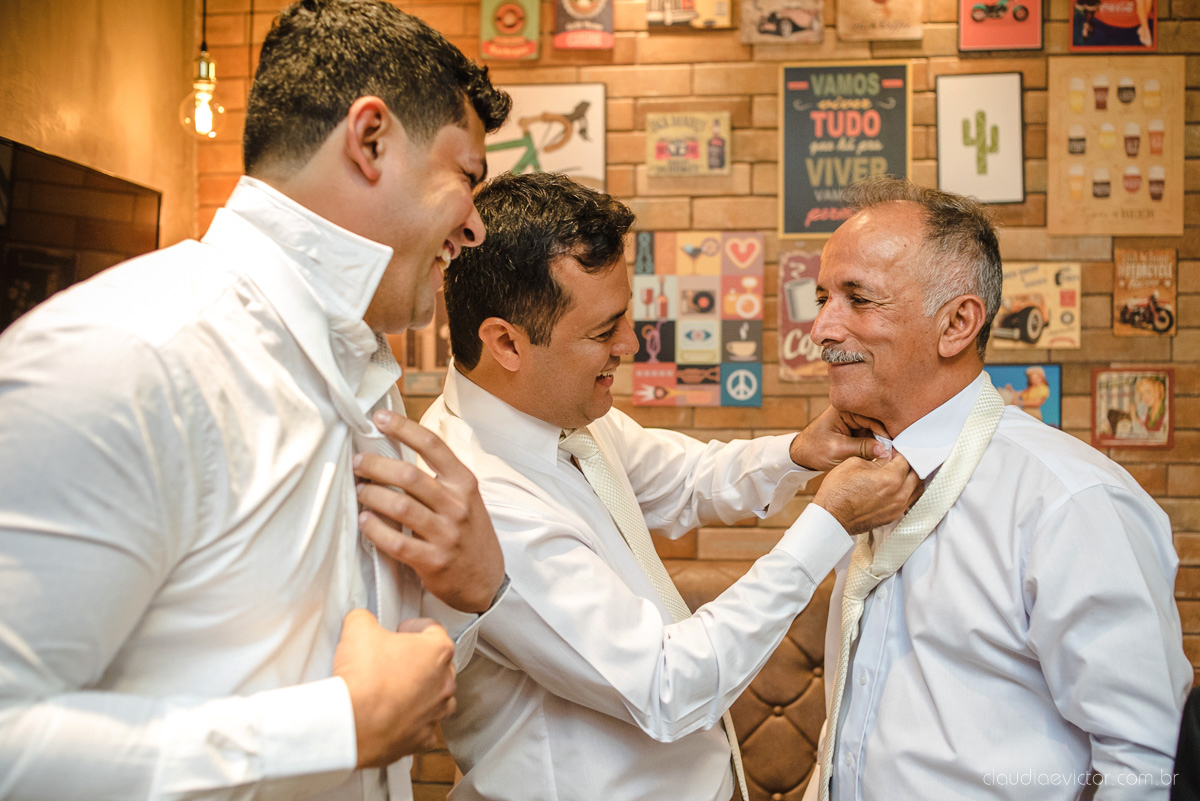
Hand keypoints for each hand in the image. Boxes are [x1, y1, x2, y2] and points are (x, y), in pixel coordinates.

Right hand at [333, 610, 455, 767]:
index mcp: (438, 651)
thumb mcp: (358, 628)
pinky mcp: (423, 739)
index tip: (401, 631)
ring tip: (397, 689)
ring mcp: (436, 713)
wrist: (351, 723)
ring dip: (421, 692)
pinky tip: (396, 717)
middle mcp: (444, 683)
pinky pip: (424, 728)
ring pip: (437, 698)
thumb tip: (362, 620)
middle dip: (418, 660)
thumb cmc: (362, 677)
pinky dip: (412, 723)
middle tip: (395, 659)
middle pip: (438, 664)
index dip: (414, 626)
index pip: (434, 629)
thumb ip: (365, 617)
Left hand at [355, 410, 504, 612]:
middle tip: (358, 463)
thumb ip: (437, 479)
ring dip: (371, 495)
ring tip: (359, 491)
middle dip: (375, 465)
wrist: (486, 580)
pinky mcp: (433, 561)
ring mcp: (446, 534)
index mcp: (464, 483)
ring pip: (400, 506)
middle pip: (409, 475)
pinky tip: (364, 521)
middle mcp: (457, 505)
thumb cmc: (469, 534)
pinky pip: (396, 542)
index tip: (379, 418)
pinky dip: (375, 529)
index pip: (432, 446)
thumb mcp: (464, 499)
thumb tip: (395, 454)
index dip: (404, 428)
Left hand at [789, 405, 891, 470]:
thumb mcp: (838, 450)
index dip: (885, 434)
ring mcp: (855, 419)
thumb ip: (862, 448)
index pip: (873, 418)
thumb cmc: (814, 450)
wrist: (802, 454)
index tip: (893, 449)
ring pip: (877, 429)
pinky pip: (872, 435)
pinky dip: (876, 445)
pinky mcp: (857, 428)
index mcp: (845, 408)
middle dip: (885, 438)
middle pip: (878, 422)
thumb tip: (885, 450)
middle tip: (893, 454)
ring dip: (882, 442)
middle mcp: (852, 410)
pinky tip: (881, 454)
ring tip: (888, 456)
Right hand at [812, 451, 921, 534]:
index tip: (893, 451)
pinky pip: (909, 501)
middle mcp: (898, 495)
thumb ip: (876, 458)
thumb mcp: (853, 464)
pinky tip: (898, 487)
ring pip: (917, 489)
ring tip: (901, 472)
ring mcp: (897, 508)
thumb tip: (886, 457)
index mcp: (890, 479)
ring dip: (912, 479)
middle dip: (909, 464)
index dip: (900, 452)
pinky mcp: (893, 516)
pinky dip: (908, 491)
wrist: (831, 517)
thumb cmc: (837, 492)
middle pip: (916, 474)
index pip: (906, 460)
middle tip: (898, 460)